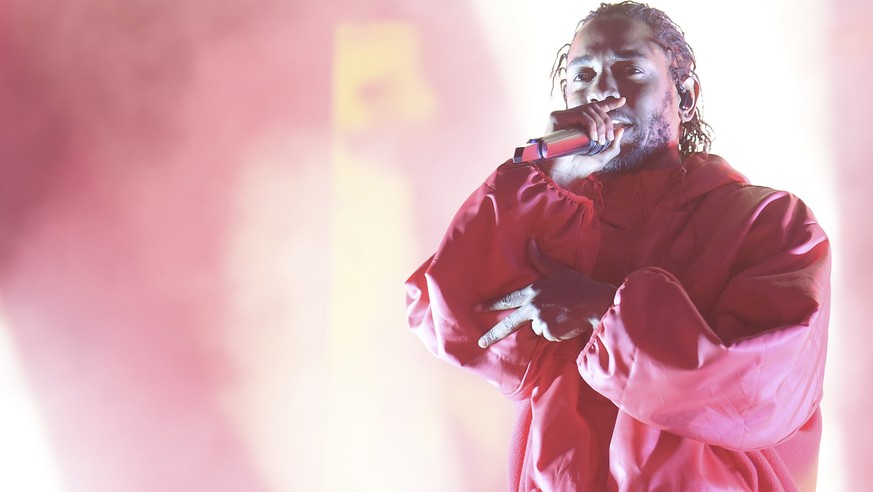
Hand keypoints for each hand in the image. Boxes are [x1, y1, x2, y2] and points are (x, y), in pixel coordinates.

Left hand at [477, 240, 615, 348]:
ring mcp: (541, 322)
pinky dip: (554, 330)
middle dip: (493, 334)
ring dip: (544, 323)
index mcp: (532, 292)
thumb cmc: (578, 285)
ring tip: (561, 313)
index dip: (491, 304)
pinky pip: (547, 334)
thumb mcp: (558, 269)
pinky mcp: (551, 333)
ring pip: (535, 327)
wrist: (596, 303)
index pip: (507, 299)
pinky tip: (565, 321)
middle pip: (509, 323)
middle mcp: (533, 308)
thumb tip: (530, 241)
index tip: (477, 309)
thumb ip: (540, 259)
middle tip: (481, 342)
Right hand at [539, 97, 626, 185]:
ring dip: (600, 125)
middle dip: (607, 122)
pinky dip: (591, 125)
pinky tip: (593, 137)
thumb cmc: (577, 169)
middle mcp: (572, 119)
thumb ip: (613, 146)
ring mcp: (564, 117)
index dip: (610, 103)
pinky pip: (581, 115)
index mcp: (581, 126)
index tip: (622, 101)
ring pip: (589, 111)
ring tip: (600, 141)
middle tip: (609, 137)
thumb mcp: (601, 158)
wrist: (561, 175)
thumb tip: (621, 129)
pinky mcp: (558, 118)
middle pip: (596, 108)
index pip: (596, 109)